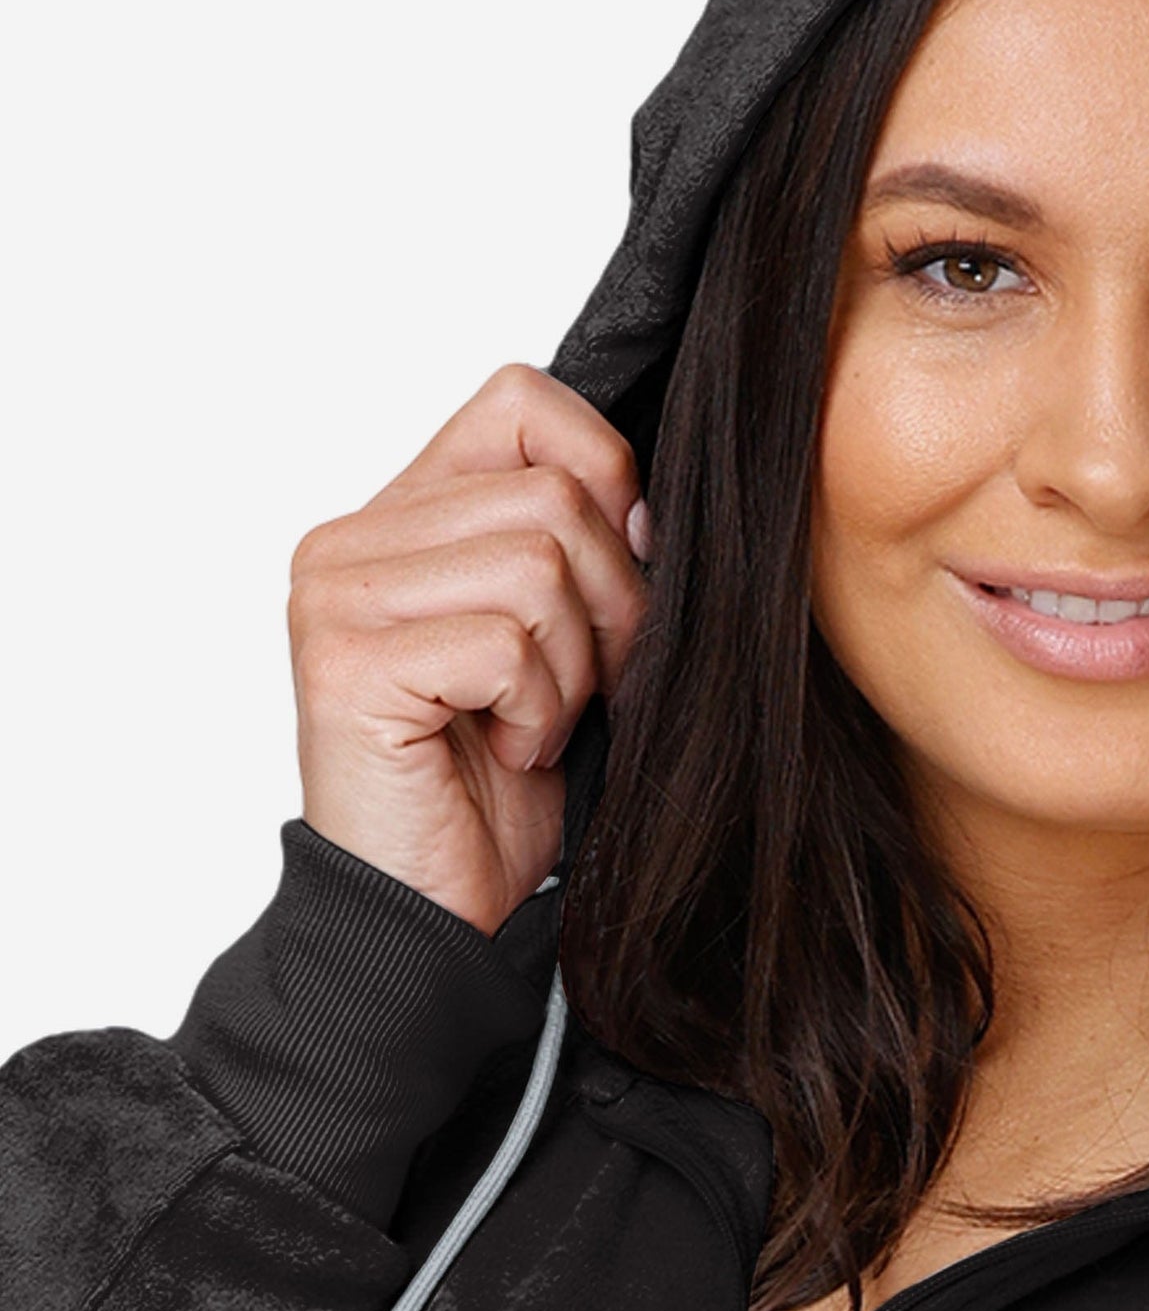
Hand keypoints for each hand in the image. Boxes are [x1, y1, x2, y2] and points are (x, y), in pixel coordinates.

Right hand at [288, 362, 652, 935]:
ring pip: (539, 563)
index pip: (523, 401)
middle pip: (555, 493)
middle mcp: (351, 540)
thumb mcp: (561, 639)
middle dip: (613, 602)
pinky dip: (540, 711)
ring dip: (574, 667)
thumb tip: (650, 505)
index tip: (618, 574)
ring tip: (534, 722)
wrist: (434, 909)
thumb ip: (579, 547)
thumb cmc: (501, 781)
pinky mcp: (348, 665)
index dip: (604, 475)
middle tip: (582, 685)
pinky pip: (507, 643)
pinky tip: (507, 752)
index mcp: (401, 515)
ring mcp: (337, 598)